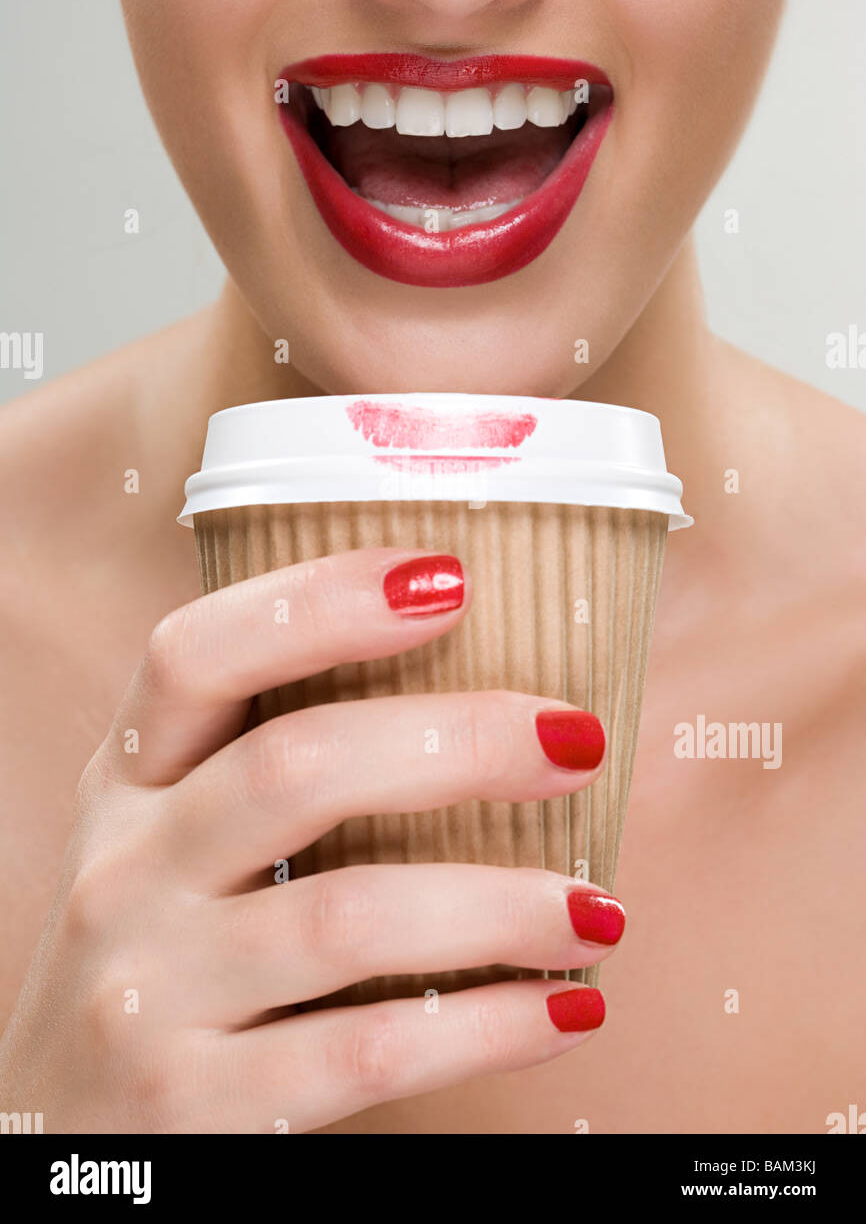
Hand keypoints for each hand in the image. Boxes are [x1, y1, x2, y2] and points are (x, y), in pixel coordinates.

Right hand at [0, 548, 621, 1132]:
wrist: (56, 1138)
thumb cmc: (157, 953)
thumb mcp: (167, 841)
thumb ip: (266, 768)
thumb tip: (481, 699)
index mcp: (128, 783)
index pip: (197, 654)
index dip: (321, 602)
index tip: (449, 576)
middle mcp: (126, 871)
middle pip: (297, 766)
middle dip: (459, 742)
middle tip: (577, 741)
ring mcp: (150, 991)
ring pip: (348, 916)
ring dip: (502, 903)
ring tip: (598, 907)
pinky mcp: (197, 1106)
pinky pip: (367, 1052)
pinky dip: (486, 1025)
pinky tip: (564, 1010)